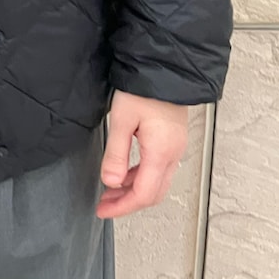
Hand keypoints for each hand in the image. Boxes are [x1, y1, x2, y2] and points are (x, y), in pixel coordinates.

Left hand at [97, 91, 187, 218]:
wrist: (166, 68)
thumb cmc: (144, 89)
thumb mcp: (122, 120)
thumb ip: (116, 154)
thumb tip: (111, 182)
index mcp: (161, 152)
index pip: (144, 194)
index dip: (122, 207)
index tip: (103, 210)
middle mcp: (173, 154)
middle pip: (153, 194)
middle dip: (128, 203)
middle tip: (105, 205)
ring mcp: (176, 148)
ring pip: (157, 183)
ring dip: (133, 191)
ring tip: (110, 192)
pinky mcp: (173, 141)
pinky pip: (159, 170)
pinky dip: (141, 178)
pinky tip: (125, 175)